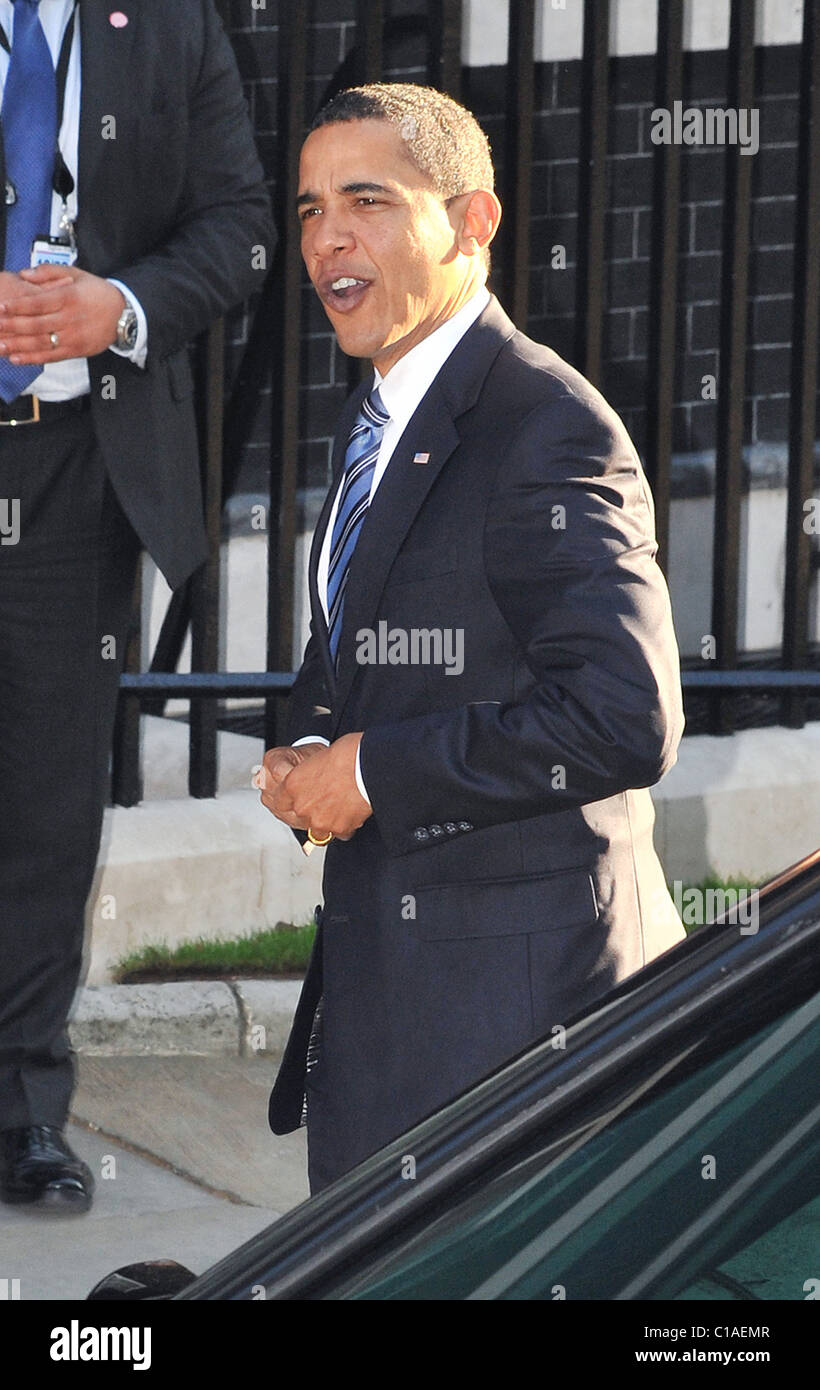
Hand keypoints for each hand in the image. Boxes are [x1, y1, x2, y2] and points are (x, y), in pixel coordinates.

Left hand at [0, 265, 125, 362]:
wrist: (125, 314)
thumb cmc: (98, 292)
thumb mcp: (77, 274)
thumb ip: (49, 271)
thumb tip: (24, 274)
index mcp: (69, 297)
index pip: (39, 303)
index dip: (18, 306)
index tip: (0, 307)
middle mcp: (70, 319)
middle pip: (37, 324)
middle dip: (12, 327)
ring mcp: (73, 337)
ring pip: (41, 343)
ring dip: (18, 346)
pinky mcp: (76, 351)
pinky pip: (51, 357)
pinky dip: (33, 359)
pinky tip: (17, 359)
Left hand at [256, 733, 370, 841]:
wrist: (370, 765)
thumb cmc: (349, 754)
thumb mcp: (317, 758)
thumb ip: (306, 776)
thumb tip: (307, 783)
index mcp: (292, 784)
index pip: (280, 803)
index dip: (291, 802)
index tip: (298, 800)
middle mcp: (302, 805)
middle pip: (297, 818)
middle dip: (308, 812)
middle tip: (321, 803)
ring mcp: (319, 820)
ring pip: (316, 830)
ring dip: (325, 821)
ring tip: (338, 806)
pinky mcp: (339, 829)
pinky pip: (338, 833)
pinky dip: (344, 825)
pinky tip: (351, 811)